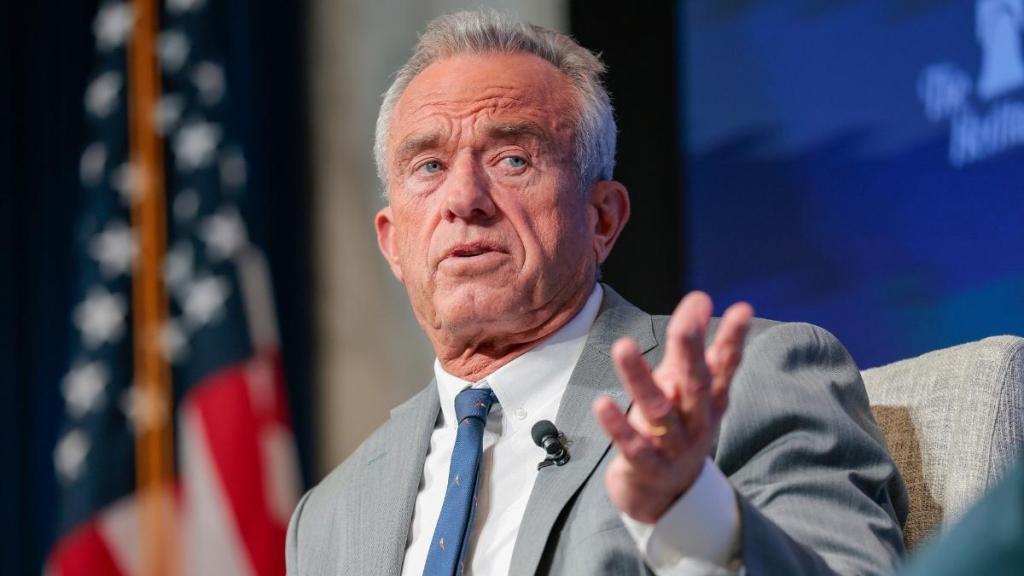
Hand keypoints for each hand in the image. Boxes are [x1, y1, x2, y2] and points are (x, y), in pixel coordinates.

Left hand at [593, 292, 752, 522]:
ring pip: (659, 411)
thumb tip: (700, 296)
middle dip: (690, 354)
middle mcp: (698, 422)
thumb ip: (690, 345)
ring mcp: (675, 448)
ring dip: (640, 379)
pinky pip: (634, 446)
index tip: (742, 310)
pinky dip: (618, 426)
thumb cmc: (675, 429)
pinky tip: (602, 403)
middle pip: (696, 386)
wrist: (663, 497)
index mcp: (710, 400)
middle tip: (684, 325)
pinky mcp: (648, 469)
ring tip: (622, 346)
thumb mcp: (684, 387)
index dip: (733, 340)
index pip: (724, 366)